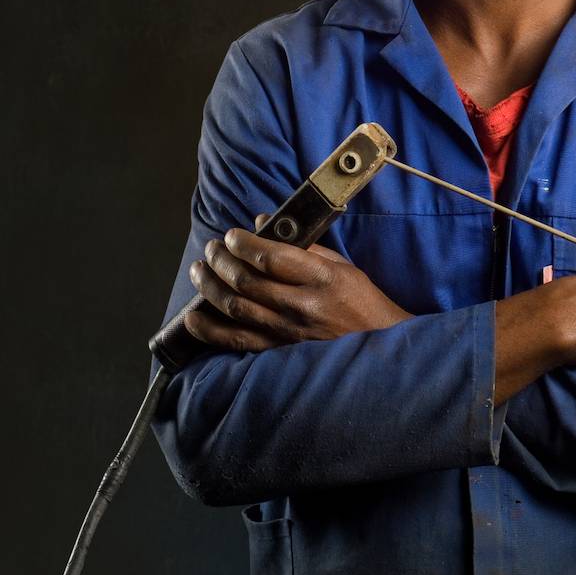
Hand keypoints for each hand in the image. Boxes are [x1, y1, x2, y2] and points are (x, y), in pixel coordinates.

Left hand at [185, 213, 412, 353]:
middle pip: (247, 281)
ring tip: (199, 270)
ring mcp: (288, 333)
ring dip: (210, 287)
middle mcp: (301, 306)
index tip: (231, 234)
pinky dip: (211, 331)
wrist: (381, 348)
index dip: (243, 243)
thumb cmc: (361, 300)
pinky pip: (238, 343)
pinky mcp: (280, 353)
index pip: (271, 256)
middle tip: (211, 248)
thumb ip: (303, 244)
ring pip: (237, 308)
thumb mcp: (341, 265)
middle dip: (221, 260)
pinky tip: (193, 317)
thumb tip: (263, 221)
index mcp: (320, 278)